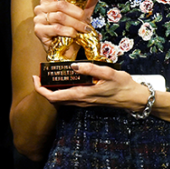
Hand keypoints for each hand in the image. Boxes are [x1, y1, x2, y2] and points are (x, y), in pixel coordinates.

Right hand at [33, 0, 97, 52]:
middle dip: (77, 13)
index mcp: (49, 0)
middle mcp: (41, 7)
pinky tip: (73, 35)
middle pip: (61, 4)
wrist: (65, 52)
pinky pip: (57, 28)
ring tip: (83, 30)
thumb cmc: (71, 32)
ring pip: (60, 17)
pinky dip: (68, 32)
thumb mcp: (81, 16)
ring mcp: (38, 19)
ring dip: (75, 24)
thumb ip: (88, 3)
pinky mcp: (38, 31)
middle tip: (87, 21)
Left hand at [33, 62, 149, 112]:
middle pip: (55, 100)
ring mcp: (84, 103)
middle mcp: (81, 101)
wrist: (134, 98)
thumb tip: (73, 66)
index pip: (54, 96)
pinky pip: (70, 98)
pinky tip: (65, 80)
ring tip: (49, 76)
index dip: (41, 89)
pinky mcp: (88, 101)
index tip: (35, 78)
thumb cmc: (123, 85)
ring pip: (61, 100)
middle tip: (40, 75)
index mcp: (82, 94)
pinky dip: (62, 91)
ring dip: (52, 90)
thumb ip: (91, 69)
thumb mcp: (109, 73)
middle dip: (43, 89)